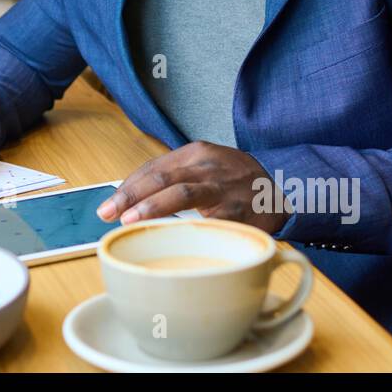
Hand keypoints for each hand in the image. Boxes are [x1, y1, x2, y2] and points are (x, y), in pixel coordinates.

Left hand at [96, 141, 290, 233]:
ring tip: (129, 220)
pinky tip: (168, 239)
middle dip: (130, 195)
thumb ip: (175, 178)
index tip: (109, 204)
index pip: (152, 167)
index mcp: (196, 153)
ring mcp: (222, 187)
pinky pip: (206, 220)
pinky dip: (184, 229)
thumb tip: (133, 199)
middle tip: (108, 212)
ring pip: (181, 193)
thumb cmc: (235, 181)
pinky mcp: (236, 211)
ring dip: (151, 207)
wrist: (283, 188)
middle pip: (161, 177)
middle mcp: (207, 166)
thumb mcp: (207, 168)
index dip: (127, 187)